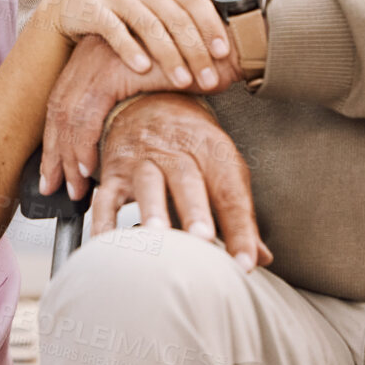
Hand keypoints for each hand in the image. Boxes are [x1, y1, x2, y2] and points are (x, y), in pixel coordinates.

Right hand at [33, 0, 230, 91]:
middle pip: (176, 20)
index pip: (195, 3)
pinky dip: (129, 49)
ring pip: (149, 26)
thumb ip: (182, 19)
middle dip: (196, 52)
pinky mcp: (94, 9)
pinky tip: (142, 69)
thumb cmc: (127, 4)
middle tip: (209, 80)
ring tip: (182, 82)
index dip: (211, 27)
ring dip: (169, 55)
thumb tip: (220, 53)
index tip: (223, 54)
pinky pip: (114, 30)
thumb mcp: (156, 4)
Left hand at [40, 34, 240, 197]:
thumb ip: (128, 104)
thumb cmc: (193, 69)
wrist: (221, 49)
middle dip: (55, 152)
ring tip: (74, 187)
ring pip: (68, 115)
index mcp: (95, 55)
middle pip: (59, 109)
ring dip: (68, 156)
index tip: (55, 169)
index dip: (58, 138)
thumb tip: (116, 142)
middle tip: (53, 185)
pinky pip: (87, 115)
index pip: (64, 102)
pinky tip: (89, 168)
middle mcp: (90, 54)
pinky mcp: (112, 70)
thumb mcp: (150, 85)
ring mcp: (98, 59)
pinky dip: (85, 145)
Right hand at [92, 93, 271, 271]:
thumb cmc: (192, 143)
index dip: (241, 228)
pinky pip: (107, 196)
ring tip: (157, 235)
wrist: (150, 101)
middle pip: (188, 179)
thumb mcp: (222, 165)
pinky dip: (104, 221)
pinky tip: (107, 244)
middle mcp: (177, 150)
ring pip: (147, 182)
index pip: (230, 191)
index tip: (245, 262)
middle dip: (195, 210)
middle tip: (203, 238)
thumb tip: (260, 257)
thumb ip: (238, 213)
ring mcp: (143, 159)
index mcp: (212, 150)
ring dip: (152, 209)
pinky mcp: (115, 171)